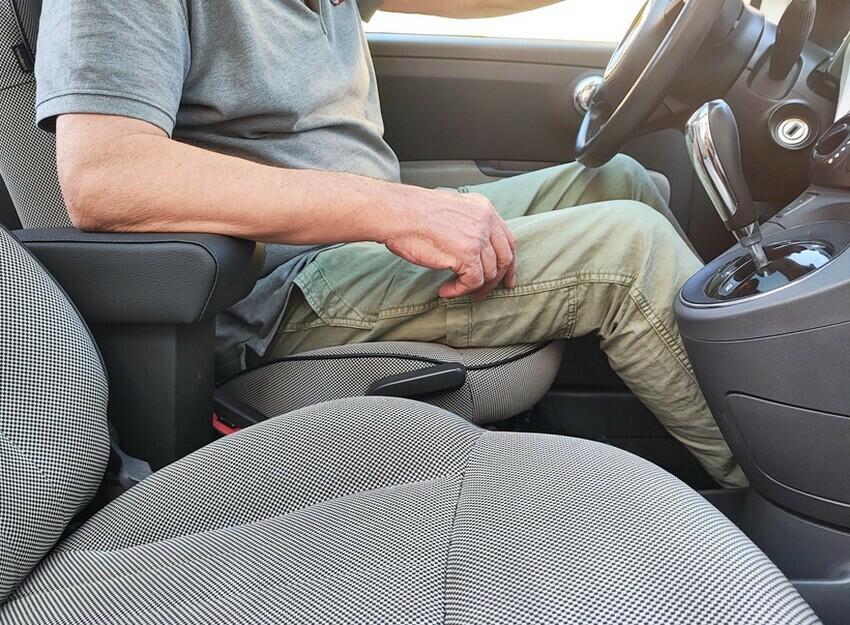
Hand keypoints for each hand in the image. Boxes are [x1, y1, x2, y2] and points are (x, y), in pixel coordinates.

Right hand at [383, 189, 516, 299]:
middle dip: (498, 280)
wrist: (398, 213)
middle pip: (504, 258)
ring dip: (473, 288)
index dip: (508, 262)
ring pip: (489, 273)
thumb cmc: (413, 212)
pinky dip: (460, 291)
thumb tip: (473, 247)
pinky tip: (446, 290)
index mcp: (483, 208)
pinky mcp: (467, 255)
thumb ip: (468, 223)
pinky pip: (473, 282)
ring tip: (454, 290)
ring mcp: (478, 238)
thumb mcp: (451, 209)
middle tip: (484, 293)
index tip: (506, 277)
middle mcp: (485, 221)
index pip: (507, 239)